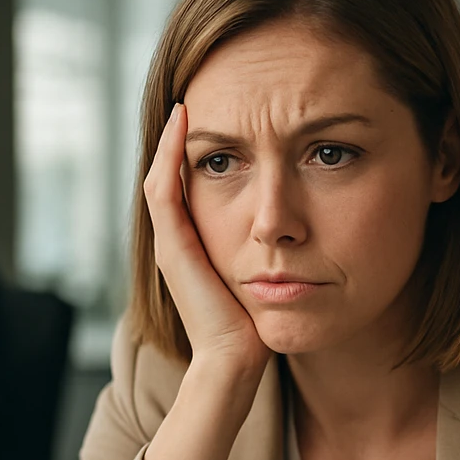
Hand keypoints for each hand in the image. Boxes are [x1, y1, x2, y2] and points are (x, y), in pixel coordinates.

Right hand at [144, 103, 269, 378]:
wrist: (234, 362)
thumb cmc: (255, 327)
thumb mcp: (264, 276)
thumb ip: (270, 250)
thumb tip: (299, 226)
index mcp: (194, 247)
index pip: (187, 187)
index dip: (198, 153)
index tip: (220, 119)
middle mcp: (176, 241)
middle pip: (169, 176)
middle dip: (181, 139)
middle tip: (196, 96)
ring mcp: (170, 243)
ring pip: (161, 176)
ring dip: (171, 138)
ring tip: (185, 101)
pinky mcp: (172, 247)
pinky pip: (164, 189)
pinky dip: (169, 154)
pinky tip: (182, 123)